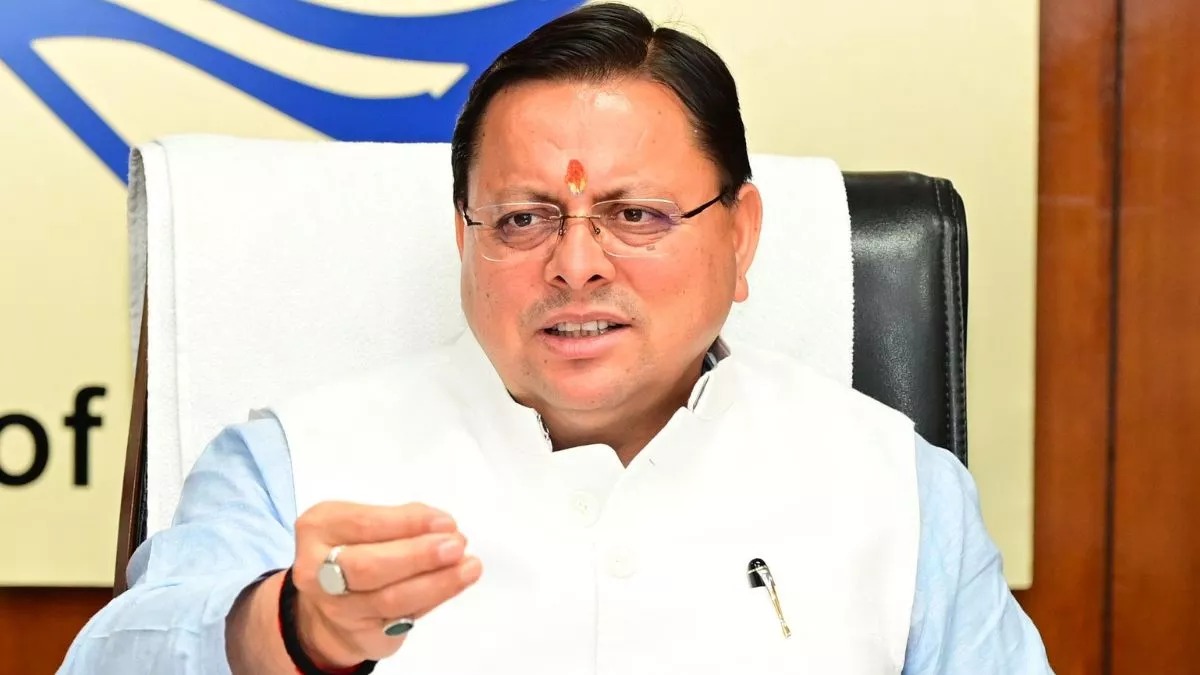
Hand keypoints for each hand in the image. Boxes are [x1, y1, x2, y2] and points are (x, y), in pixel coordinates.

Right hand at [289, 501, 481, 666]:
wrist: (330, 605)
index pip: (364, 524)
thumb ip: (401, 521)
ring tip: (467, 567)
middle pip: (368, 566)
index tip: (445, 522)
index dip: (408, 523)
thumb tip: (442, 526)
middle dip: (418, 556)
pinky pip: (401, 619)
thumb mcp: (366, 524)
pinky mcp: (358, 634)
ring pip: (388, 598)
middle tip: (455, 546)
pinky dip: (432, 600)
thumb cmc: (356, 550)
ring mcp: (335, 607)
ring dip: (436, 582)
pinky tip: (453, 584)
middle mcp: (317, 570)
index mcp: (319, 528)